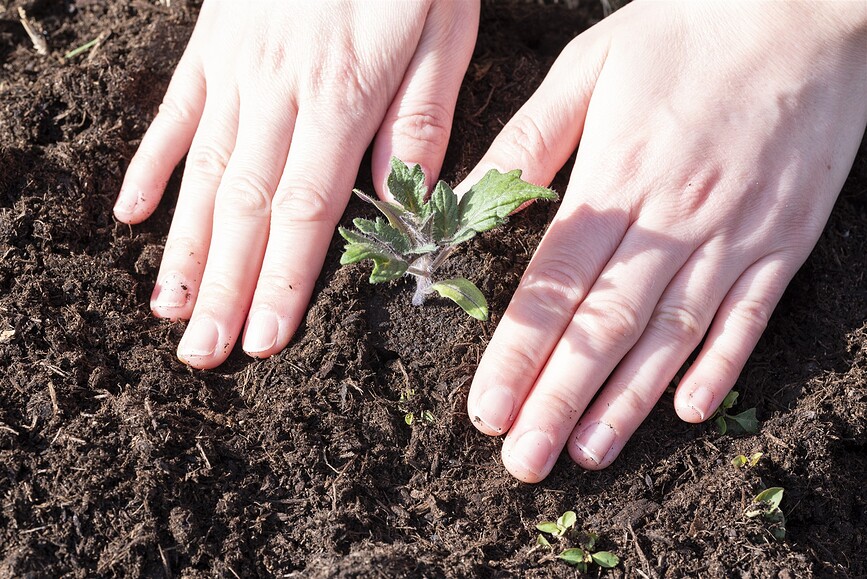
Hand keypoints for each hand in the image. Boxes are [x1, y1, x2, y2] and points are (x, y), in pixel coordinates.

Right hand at [114, 0, 478, 368]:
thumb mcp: (443, 30)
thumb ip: (421, 120)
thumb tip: (402, 203)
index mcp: (344, 95)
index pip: (309, 209)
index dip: (284, 280)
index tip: (263, 339)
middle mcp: (279, 90)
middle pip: (248, 206)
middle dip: (225, 287)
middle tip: (202, 355)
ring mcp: (235, 67)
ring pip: (205, 172)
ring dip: (185, 247)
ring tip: (169, 310)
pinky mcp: (211, 45)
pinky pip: (175, 114)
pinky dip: (150, 167)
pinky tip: (130, 216)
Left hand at [463, 0, 866, 481]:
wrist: (805, 6)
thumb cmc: (685, 31)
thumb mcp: (588, 68)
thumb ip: (526, 142)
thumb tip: (462, 198)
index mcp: (615, 178)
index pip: (554, 285)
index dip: (518, 353)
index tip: (487, 410)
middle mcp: (673, 219)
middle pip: (605, 327)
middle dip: (559, 400)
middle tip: (523, 461)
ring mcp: (734, 234)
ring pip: (673, 335)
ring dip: (628, 401)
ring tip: (587, 453)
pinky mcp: (783, 239)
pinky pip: (751, 315)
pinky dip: (721, 365)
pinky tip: (688, 411)